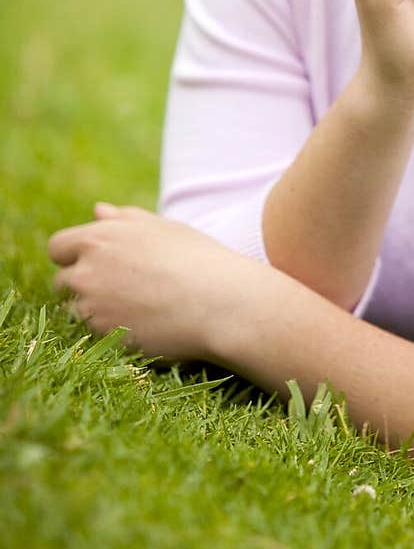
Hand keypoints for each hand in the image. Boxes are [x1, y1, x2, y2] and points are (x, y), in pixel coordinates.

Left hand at [47, 203, 264, 363]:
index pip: (58, 247)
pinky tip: (140, 324)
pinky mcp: (103, 338)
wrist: (220, 303)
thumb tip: (98, 211)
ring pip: (74, 311)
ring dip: (93, 310)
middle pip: (61, 282)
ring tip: (133, 308)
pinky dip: (108, 331)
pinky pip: (92, 335)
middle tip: (120, 289)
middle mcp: (87, 272)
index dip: (74, 256)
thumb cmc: (197, 259)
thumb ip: (124, 219)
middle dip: (82, 285)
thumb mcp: (162, 228)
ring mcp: (92, 308)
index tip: (95, 264)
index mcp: (98, 238)